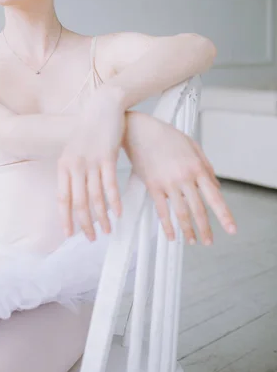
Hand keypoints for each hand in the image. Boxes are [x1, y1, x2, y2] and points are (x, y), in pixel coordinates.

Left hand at [57, 90, 125, 241]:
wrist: (102, 107)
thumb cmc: (89, 131)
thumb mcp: (74, 151)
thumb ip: (72, 172)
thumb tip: (73, 195)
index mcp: (64, 165)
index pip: (63, 198)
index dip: (66, 218)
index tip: (70, 234)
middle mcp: (75, 165)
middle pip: (79, 202)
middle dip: (85, 224)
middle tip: (92, 238)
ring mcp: (91, 161)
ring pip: (95, 197)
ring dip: (102, 217)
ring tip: (107, 230)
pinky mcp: (107, 157)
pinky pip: (110, 185)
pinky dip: (115, 202)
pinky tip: (119, 213)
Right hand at [123, 111, 236, 245]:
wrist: (140, 131)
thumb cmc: (166, 135)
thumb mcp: (193, 146)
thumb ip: (207, 167)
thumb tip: (216, 186)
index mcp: (197, 167)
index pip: (215, 197)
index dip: (224, 216)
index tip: (231, 228)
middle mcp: (184, 177)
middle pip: (198, 209)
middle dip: (205, 229)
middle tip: (209, 240)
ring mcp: (168, 182)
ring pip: (181, 213)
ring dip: (188, 230)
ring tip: (191, 241)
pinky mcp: (152, 185)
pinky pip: (161, 210)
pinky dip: (167, 225)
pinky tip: (171, 234)